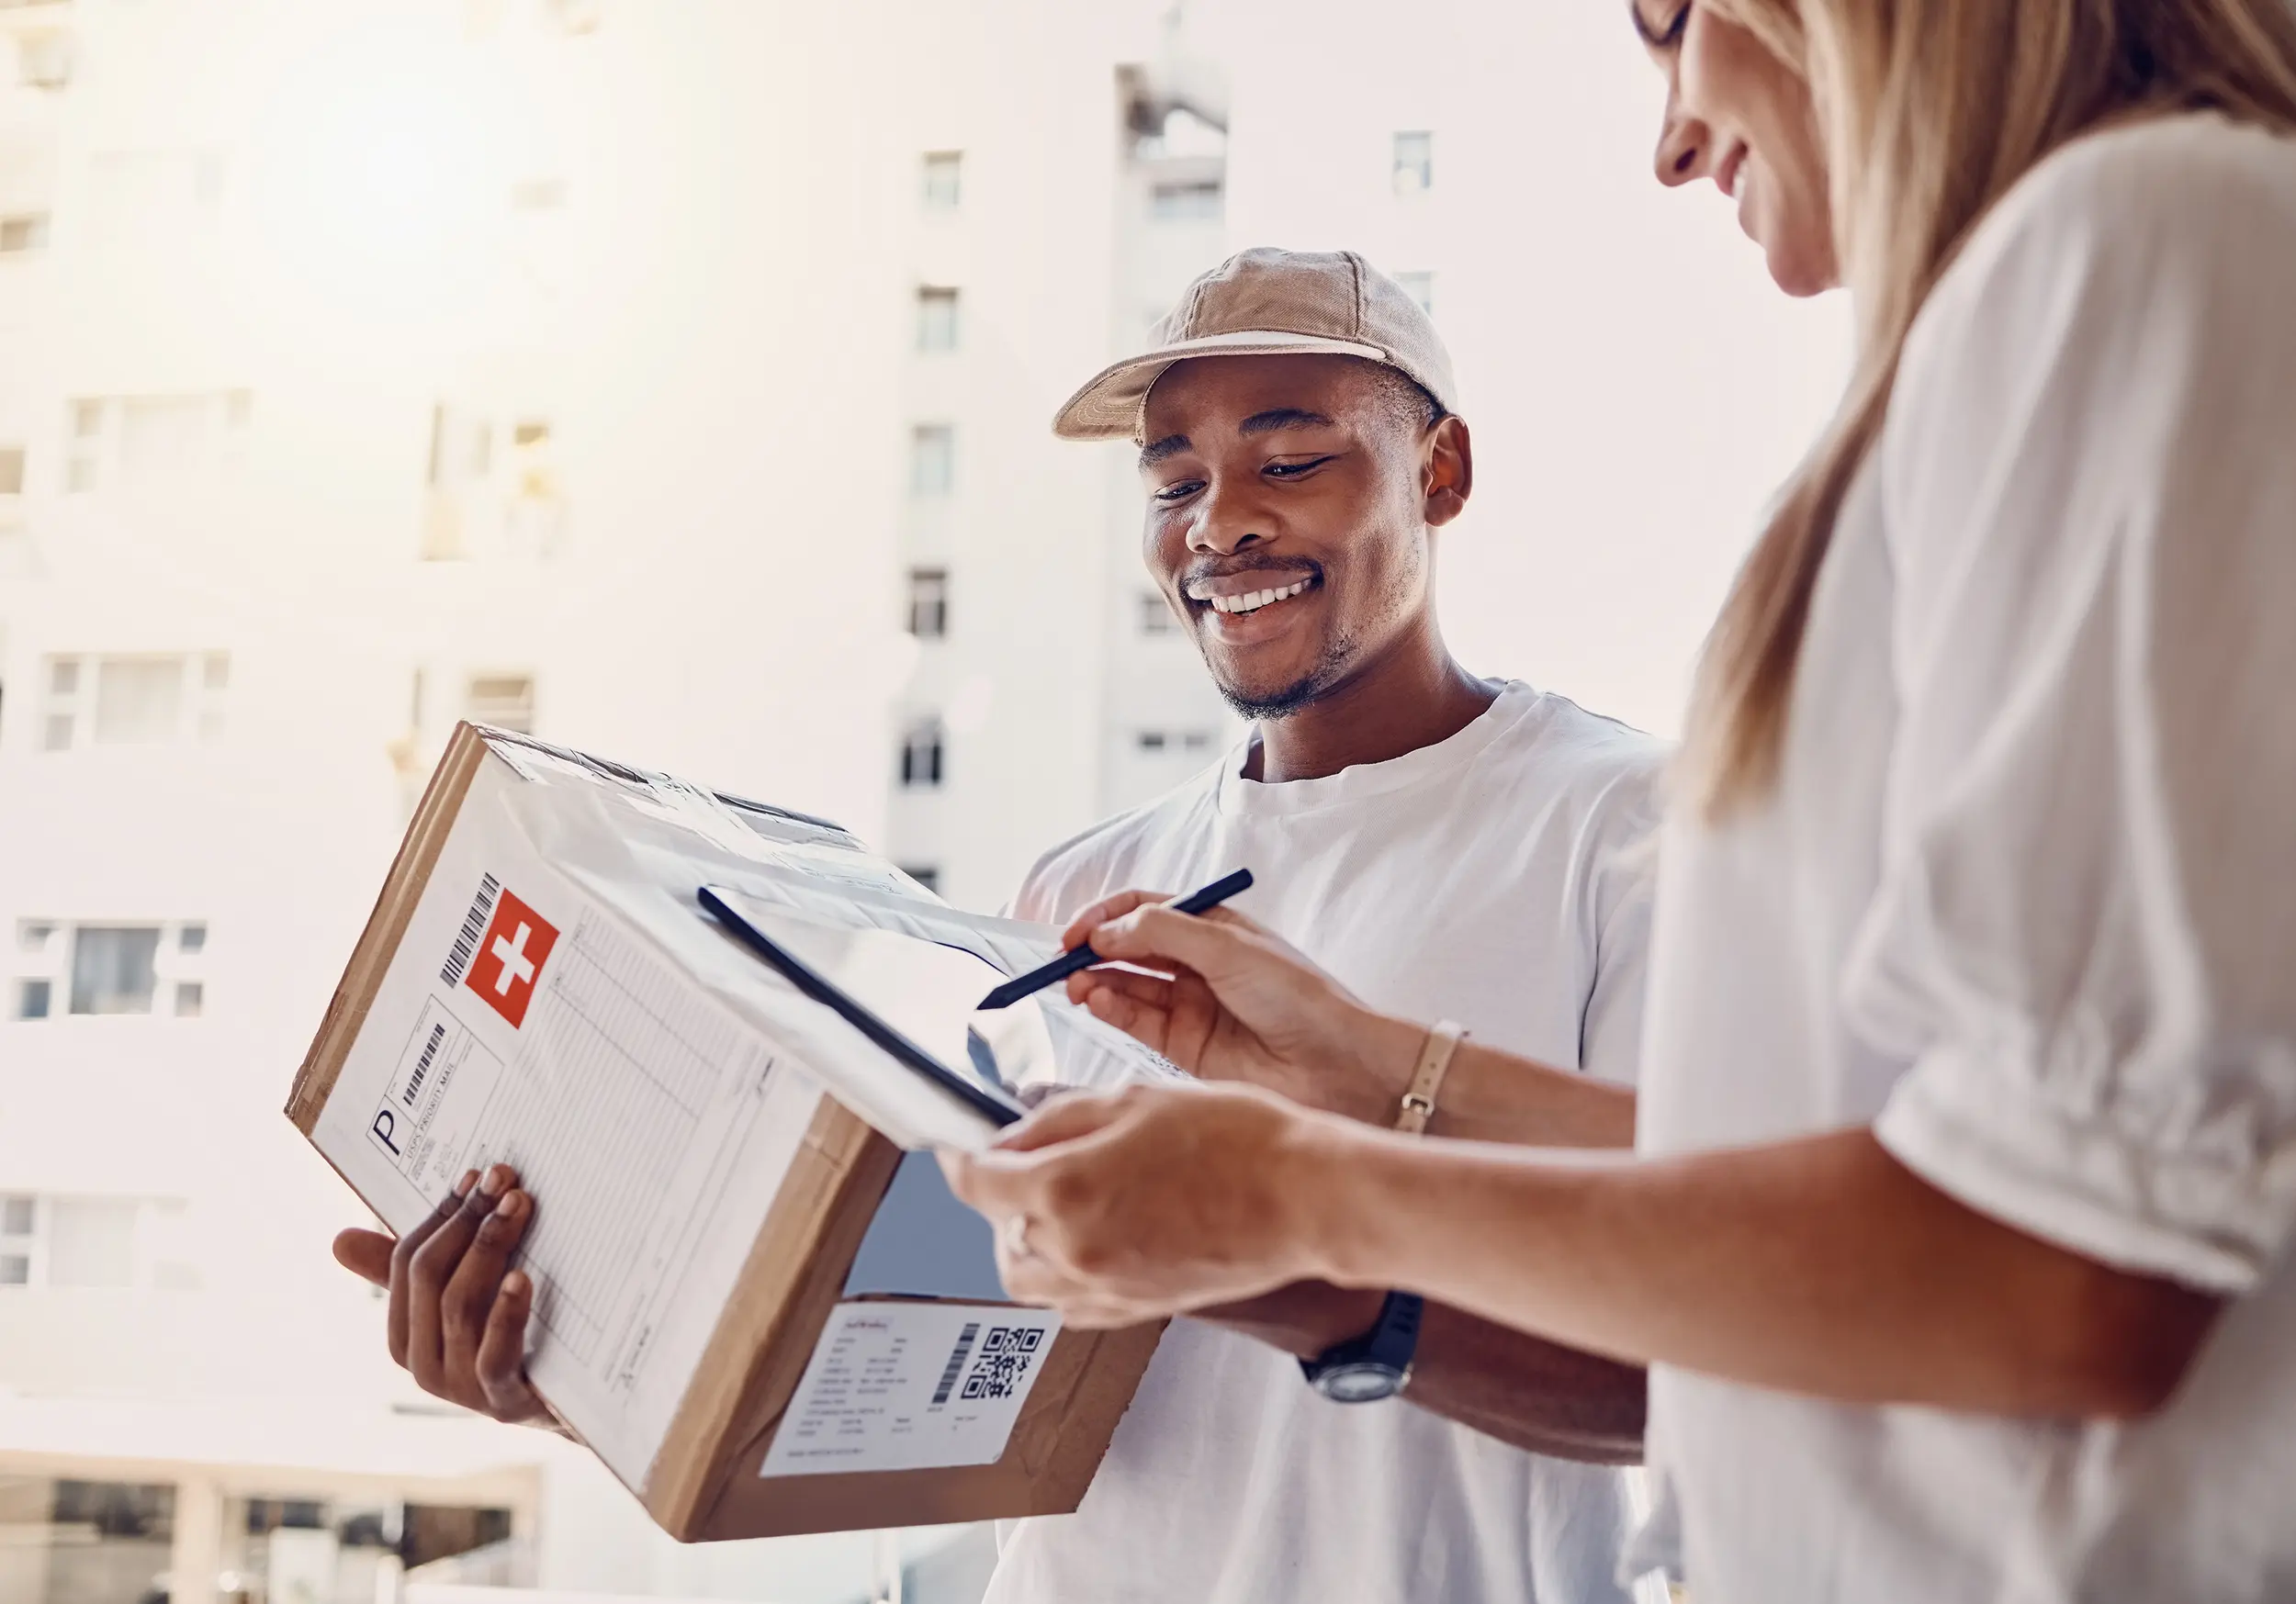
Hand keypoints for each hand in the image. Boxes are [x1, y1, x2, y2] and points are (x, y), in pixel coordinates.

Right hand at [331, 1164, 557, 1428]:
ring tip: (517, 1208)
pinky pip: (494, 1356)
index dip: (440, 1214)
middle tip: (504, 1180)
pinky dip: (507, 1312)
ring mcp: (463, 1388)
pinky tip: (523, 1277)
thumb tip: (339, 1240)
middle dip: (466, 1221)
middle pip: (430, 1278)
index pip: (406, 1263)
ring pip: (459, 1306)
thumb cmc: (514, 1339)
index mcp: (406, 1336)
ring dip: (489, 1248)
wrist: (578, 1405)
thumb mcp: (464, 1299)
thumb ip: (414, 1269)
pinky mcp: (505, 1402)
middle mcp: (424, 1365)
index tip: (475, 1174)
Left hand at [940, 1080, 1356, 1326]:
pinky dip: (1062, 1274)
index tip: (959, 1144)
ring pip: (1026, 1276)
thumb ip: (1059, 1118)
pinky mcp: (1136, 1309)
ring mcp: (1104, 1288)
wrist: (1304, 1197)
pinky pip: (1069, 1303)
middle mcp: (1072, 1249)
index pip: (975, 1181)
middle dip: (998, 1196)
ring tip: (1055, 1202)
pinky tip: (1090, 1238)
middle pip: (996, 1231)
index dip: (959, 1156)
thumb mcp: (1136, 1097)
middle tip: (1023, 1162)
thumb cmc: (1237, 1139)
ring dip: (1023, 1239)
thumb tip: (1014, 1134)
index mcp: (1063, 1189)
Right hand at [1058, 891, 1420, 1123]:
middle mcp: (1197, 964)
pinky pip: (1136, 1022)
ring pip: (1127, 986)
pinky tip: (1099, 1002)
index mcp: (1213, 928)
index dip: (1105, 916)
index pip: (1144, 910)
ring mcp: (1190, 1005)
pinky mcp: (1185, 1047)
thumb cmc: (1298, 997)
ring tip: (1075, 984)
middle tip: (1062, 960)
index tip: (1075, 931)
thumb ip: (1163, 932)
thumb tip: (1105, 929)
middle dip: (1092, 951)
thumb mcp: (1228, 948)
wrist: (1337, 1063)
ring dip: (1096, 981)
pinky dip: (1112, 1010)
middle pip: (1128, 948)